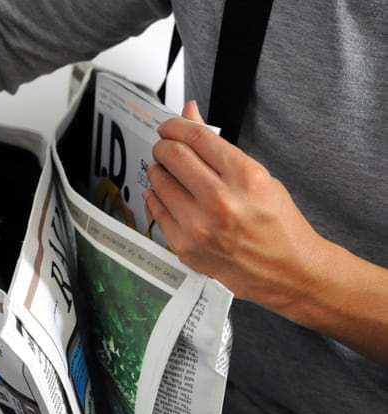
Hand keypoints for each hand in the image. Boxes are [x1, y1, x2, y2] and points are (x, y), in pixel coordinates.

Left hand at [144, 101, 329, 314]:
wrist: (287, 270)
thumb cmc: (278, 223)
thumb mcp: (258, 175)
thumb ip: (218, 146)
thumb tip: (190, 113)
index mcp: (245, 177)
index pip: (196, 137)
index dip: (176, 125)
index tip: (170, 126)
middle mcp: (220, 201)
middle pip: (173, 155)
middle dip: (164, 145)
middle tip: (166, 147)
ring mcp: (199, 227)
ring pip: (158, 181)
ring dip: (158, 169)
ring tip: (168, 172)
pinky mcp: (185, 246)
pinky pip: (156, 209)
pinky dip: (156, 196)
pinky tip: (166, 194)